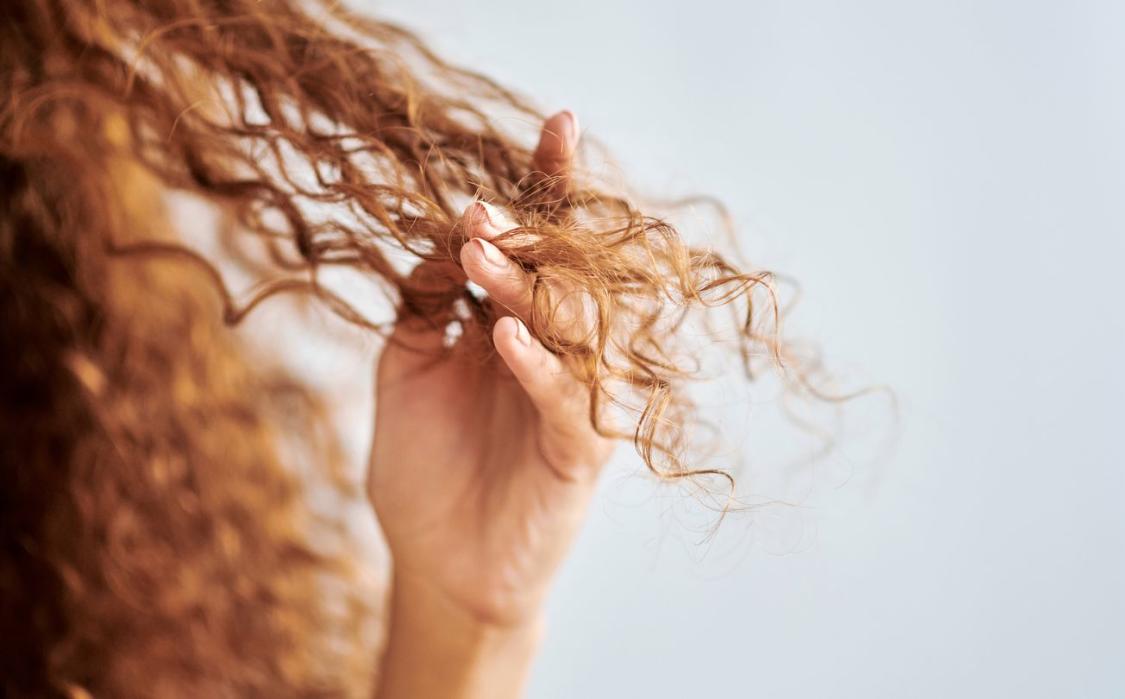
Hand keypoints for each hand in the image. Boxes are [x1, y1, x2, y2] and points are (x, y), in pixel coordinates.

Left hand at [368, 111, 610, 697]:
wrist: (438, 566)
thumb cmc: (427, 467)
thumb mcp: (408, 365)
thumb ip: (425, 298)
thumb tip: (447, 228)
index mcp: (519, 322)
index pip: (542, 243)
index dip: (551, 184)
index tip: (557, 123)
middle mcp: (557, 352)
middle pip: (566, 273)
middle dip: (530, 235)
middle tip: (481, 214)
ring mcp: (574, 399)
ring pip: (573, 327)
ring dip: (528, 287)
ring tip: (484, 256)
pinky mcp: (580, 452)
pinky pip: (567, 398)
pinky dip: (538, 364)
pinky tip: (504, 335)